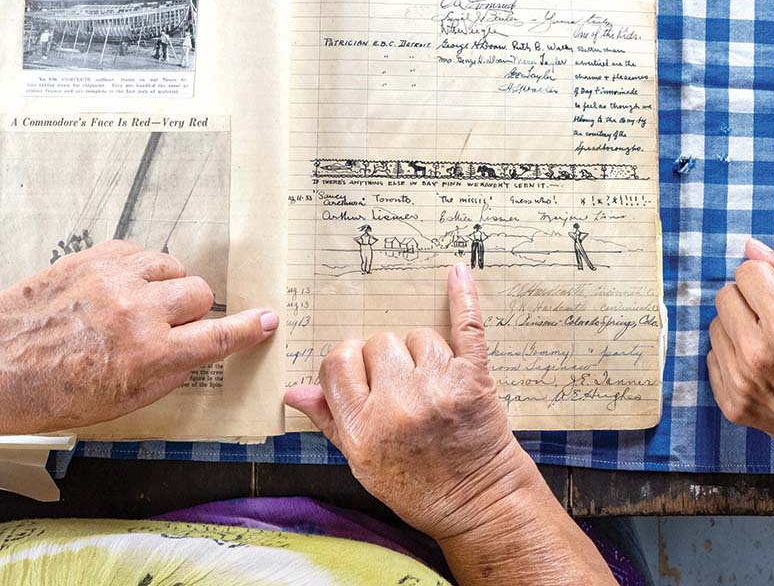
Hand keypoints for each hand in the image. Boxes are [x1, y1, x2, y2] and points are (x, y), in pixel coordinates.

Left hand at [0, 239, 277, 433]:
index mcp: (150, 355)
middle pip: (200, 295)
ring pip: (173, 268)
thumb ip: (170, 373)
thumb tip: (199, 350)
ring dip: (166, 287)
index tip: (266, 320)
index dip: (248, 328)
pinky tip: (122, 287)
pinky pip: (140, 252)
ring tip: (142, 304)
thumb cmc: (52, 393)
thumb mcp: (123, 402)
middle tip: (169, 326)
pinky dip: (139, 269)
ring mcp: (115, 280)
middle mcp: (138, 313)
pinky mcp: (92, 258)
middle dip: (191, 312)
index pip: (219, 336)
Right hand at [285, 264, 540, 541]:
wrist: (478, 502)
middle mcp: (397, 403)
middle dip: (386, 359)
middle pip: (379, 343)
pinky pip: (467, 327)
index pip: (339, 362)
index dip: (349, 364)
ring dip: (422, 352)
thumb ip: (330, 421)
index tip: (362, 374)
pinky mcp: (475, 378)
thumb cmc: (418, 487)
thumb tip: (293, 391)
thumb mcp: (362, 463)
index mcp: (363, 425)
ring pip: (418, 336)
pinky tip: (457, 272)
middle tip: (402, 387)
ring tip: (431, 384)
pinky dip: (464, 298)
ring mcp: (438, 387)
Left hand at [707, 239, 773, 491]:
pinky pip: (712, 357)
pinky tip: (759, 367)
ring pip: (715, 326)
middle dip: (748, 300)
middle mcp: (757, 352)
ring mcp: (740, 381)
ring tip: (767, 344)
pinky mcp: (730, 402)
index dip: (764, 279)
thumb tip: (750, 247)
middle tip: (773, 319)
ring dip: (737, 328)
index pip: (746, 273)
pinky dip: (732, 356)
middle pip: (724, 296)